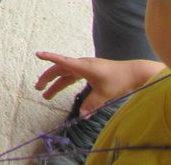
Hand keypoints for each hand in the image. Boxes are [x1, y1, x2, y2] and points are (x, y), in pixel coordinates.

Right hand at [34, 52, 158, 116]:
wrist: (134, 73)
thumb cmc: (119, 80)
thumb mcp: (104, 94)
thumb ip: (91, 104)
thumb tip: (81, 116)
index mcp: (83, 67)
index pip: (62, 61)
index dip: (49, 57)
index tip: (37, 54)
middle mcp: (82, 65)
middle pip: (60, 69)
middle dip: (48, 78)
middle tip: (38, 88)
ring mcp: (86, 68)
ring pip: (66, 74)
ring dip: (56, 83)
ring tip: (46, 95)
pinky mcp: (91, 71)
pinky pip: (73, 76)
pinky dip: (65, 82)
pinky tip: (63, 88)